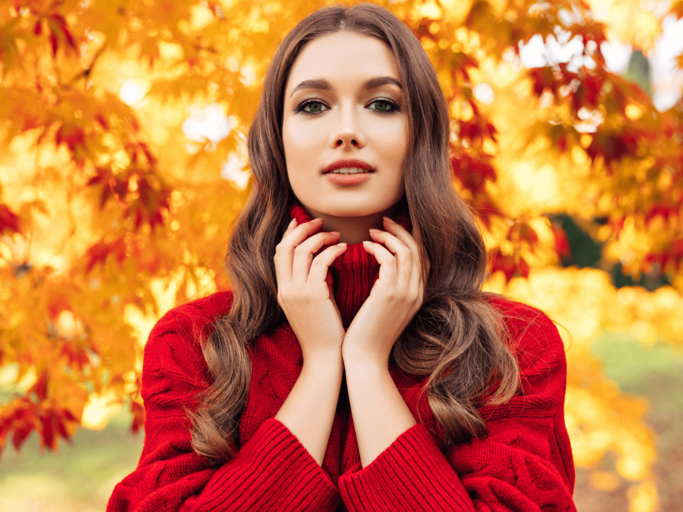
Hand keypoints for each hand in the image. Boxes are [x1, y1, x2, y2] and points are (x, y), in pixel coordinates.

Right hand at [274, 217, 347, 362]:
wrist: (325, 359)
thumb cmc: (325, 334)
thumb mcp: (312, 306)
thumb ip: (313, 284)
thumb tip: (325, 262)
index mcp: (283, 291)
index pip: (279, 253)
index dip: (289, 234)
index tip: (302, 221)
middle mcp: (285, 289)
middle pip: (285, 246)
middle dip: (301, 229)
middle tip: (319, 221)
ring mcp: (296, 292)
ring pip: (301, 250)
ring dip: (319, 237)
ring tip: (336, 234)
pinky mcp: (313, 295)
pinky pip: (320, 262)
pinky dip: (332, 250)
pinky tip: (344, 248)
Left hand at [342, 217, 428, 366]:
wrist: (364, 358)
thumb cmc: (368, 336)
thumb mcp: (385, 310)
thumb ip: (389, 290)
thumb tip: (381, 272)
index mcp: (418, 295)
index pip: (422, 258)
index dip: (409, 239)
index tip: (392, 229)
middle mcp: (417, 292)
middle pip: (417, 249)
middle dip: (401, 231)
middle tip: (383, 221)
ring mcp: (406, 293)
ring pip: (405, 251)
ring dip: (389, 236)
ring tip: (372, 231)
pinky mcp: (389, 294)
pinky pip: (388, 259)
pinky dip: (378, 248)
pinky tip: (364, 246)